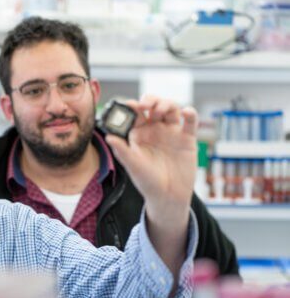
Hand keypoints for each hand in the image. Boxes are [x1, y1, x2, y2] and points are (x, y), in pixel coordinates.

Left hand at [105, 95, 197, 223]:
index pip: (135, 114)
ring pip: (171, 109)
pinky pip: (190, 122)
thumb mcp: (133, 166)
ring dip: (166, 104)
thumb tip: (108, 137)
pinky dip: (190, 114)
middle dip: (150, 100)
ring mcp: (171, 132)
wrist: (168, 196)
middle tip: (145, 105)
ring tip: (160, 111)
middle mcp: (155, 130)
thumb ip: (122, 150)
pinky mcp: (187, 138)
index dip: (132, 106)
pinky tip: (186, 112)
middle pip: (154, 106)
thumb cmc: (147, 182)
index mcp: (139, 134)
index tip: (129, 105)